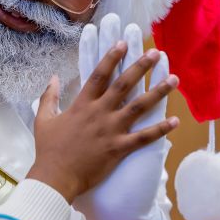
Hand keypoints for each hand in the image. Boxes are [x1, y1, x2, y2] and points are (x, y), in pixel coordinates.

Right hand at [27, 27, 178, 206]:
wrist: (56, 176)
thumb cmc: (49, 149)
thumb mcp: (44, 119)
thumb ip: (49, 96)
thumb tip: (53, 77)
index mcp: (82, 104)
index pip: (99, 75)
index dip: (111, 57)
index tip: (123, 43)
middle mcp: (99, 113)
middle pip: (123, 85)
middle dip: (140, 67)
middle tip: (156, 52)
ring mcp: (111, 130)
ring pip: (139, 107)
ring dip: (158, 92)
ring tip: (174, 79)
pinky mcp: (119, 148)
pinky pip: (144, 137)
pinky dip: (160, 129)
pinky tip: (175, 121)